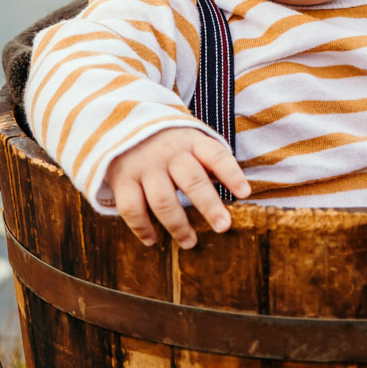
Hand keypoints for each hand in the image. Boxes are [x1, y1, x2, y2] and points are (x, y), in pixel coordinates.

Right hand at [103, 128, 250, 247]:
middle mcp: (169, 153)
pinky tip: (152, 240)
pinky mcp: (122, 179)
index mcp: (191, 142)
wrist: (121, 125)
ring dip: (178, 225)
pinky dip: (142, 227)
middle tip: (223, 227)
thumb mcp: (190, 142)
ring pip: (163, 200)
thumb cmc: (168, 143)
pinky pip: (132, 208)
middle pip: (192, 180)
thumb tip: (237, 191)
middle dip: (209, 206)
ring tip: (190, 242)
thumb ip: (208, 162)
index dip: (231, 174)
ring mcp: (144, 166)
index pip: (216, 155)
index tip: (245, 193)